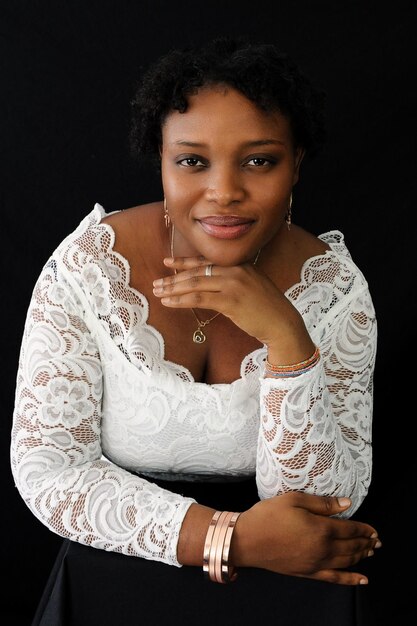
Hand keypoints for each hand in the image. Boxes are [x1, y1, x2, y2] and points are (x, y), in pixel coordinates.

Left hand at [153, 255, 312, 355]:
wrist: (283, 323)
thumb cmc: (267, 309)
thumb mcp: (251, 287)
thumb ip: (232, 282)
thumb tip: (209, 285)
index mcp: (240, 265)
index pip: (206, 262)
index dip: (185, 262)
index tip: (167, 262)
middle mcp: (236, 271)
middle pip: (198, 272)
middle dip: (174, 277)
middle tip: (156, 282)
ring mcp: (233, 285)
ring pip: (195, 284)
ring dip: (173, 288)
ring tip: (158, 292)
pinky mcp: (230, 301)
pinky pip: (199, 299)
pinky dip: (181, 300)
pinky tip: (170, 303)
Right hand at [231, 492, 380, 584]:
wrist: (247, 540)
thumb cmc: (268, 515)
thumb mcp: (294, 499)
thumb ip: (322, 503)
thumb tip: (347, 504)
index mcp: (321, 528)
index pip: (350, 529)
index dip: (364, 529)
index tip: (374, 529)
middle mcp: (323, 549)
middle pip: (351, 547)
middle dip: (366, 543)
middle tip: (376, 541)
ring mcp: (316, 563)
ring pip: (346, 562)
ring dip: (361, 556)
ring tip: (370, 552)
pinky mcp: (308, 573)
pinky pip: (335, 579)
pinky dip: (351, 580)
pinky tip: (362, 580)